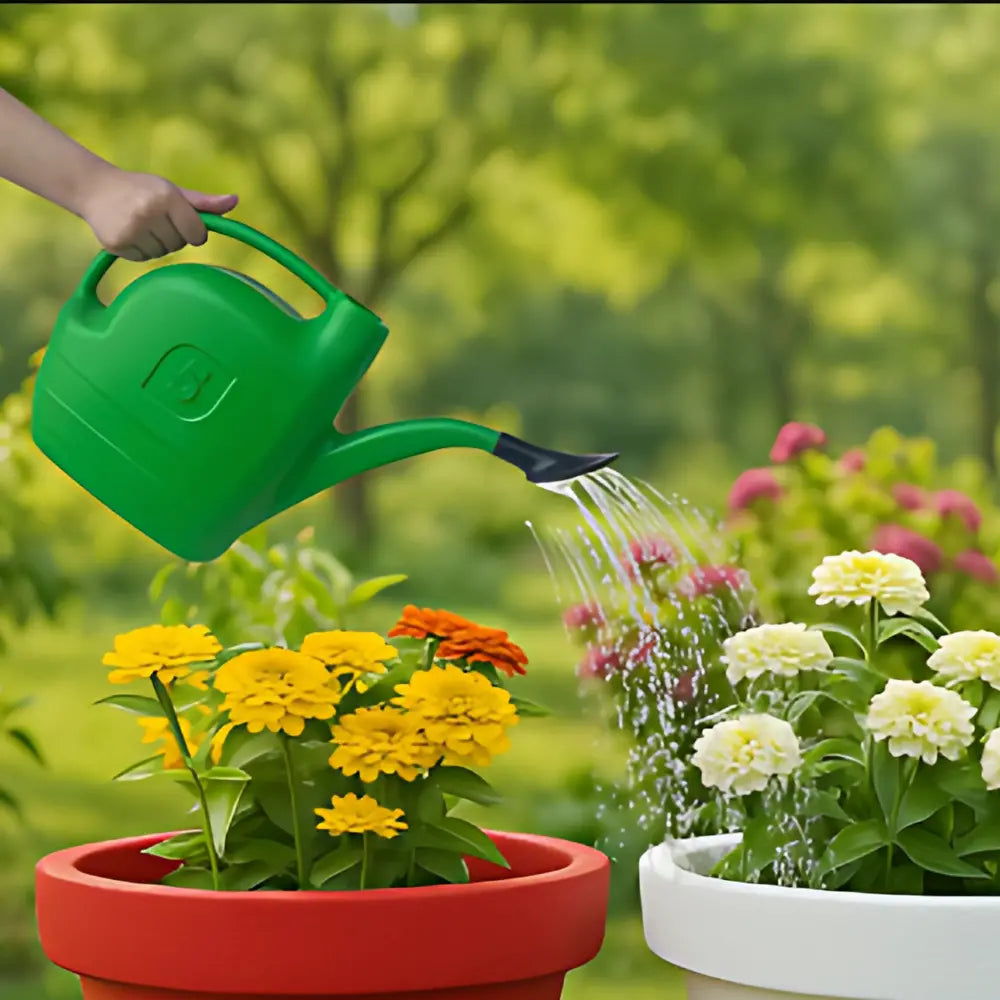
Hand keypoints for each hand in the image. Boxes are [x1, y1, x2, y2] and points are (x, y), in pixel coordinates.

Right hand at [79, 167, 238, 260]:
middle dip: (173, 235)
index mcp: (166, 197)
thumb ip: (204, 202)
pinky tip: (130, 232)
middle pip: (179, 244)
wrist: (94, 188)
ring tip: (141, 224)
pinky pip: (143, 258)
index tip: (183, 223)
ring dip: (157, 244)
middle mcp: (149, 212)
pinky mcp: (117, 243)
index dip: (194, 232)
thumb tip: (235, 201)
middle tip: (155, 218)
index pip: (198, 233)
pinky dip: (140, 250)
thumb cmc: (142, 190)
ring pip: (162, 253)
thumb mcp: (172, 191)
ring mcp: (131, 229)